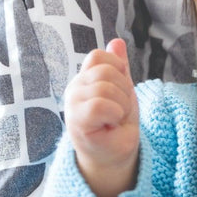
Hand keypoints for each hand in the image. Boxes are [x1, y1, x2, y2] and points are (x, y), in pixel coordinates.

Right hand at [64, 38, 139, 196]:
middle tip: (119, 110)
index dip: (118, 68)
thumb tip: (116, 41)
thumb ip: (119, 67)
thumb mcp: (123, 90)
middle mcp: (74, 88)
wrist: (115, 154)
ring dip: (121, 105)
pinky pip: (100, 105)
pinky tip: (111, 125)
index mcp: (84, 78)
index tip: (121, 89)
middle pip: (105, 70)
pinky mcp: (77, 121)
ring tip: (115, 118)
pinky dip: (115, 114)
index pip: (99, 55)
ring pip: (105, 87)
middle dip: (123, 90)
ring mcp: (73, 104)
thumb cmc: (117, 124)